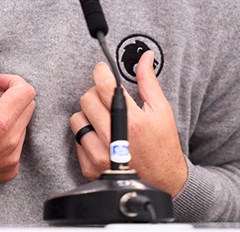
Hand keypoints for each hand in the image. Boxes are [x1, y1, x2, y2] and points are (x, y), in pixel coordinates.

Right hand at [0, 52, 35, 185]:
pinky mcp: (10, 169)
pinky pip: (18, 143)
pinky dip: (7, 135)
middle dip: (10, 98)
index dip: (12, 81)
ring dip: (8, 117)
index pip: (26, 91)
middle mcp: (11, 142)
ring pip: (23, 124)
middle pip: (28, 106)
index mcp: (0, 122)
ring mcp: (12, 158)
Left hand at [70, 51, 187, 195]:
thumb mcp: (161, 111)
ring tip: (103, 120)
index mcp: (132, 121)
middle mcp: (113, 138)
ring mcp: (100, 155)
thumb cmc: (163, 145)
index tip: (101, 70)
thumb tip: (145, 57)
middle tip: (106, 98)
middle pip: (87, 99)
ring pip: (77, 119)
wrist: (162, 182)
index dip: (100, 72)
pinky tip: (101, 138)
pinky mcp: (90, 167)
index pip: (104, 86)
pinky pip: (76, 141)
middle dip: (96, 93)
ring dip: (88, 115)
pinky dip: (86, 136)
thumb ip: (149, 82)